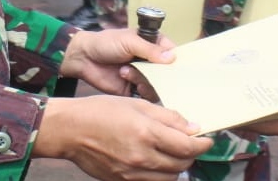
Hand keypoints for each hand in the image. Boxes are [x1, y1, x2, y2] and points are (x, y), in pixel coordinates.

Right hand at [33, 96, 212, 180]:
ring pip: (169, 178)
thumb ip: (167, 117)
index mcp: (147, 133)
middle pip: (181, 165)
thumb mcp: (137, 104)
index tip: (207, 139)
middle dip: (191, 154)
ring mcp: (131, 173)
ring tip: (173, 153)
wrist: (70, 130)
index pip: (187, 146)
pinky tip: (156, 162)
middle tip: (190, 143)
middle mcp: (141, 157)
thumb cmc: (101, 111)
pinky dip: (159, 175)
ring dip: (177, 167)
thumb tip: (192, 127)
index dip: (203, 143)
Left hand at [61, 28, 176, 95]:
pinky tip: (131, 83)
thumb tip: (172, 58)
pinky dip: (143, 90)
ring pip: (158, 84)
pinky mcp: (135, 90)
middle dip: (162, 74)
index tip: (177, 67)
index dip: (176, 60)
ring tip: (128, 72)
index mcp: (153, 44)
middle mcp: (151, 61)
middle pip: (168, 72)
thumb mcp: (129, 41)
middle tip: (152, 74)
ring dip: (147, 80)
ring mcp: (144, 76)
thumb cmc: (106, 43)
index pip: (172, 52)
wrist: (84, 58)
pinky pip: (147, 95)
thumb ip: (149, 50)